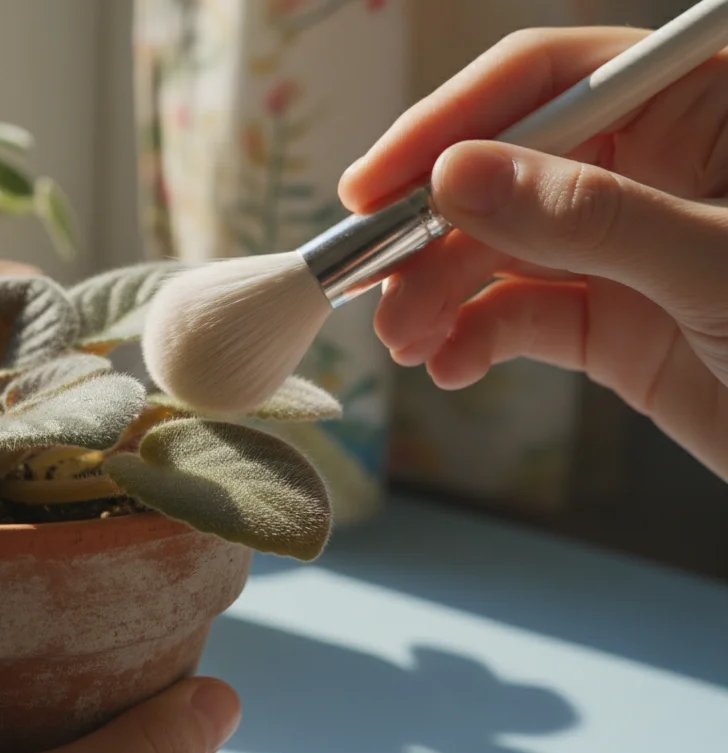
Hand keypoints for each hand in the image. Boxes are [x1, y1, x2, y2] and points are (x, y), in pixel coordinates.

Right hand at [339, 26, 727, 479]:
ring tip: (405, 341)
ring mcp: (625, 245)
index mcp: (695, 104)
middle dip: (431, 229)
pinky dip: (473, 341)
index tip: (377, 183)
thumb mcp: (715, 262)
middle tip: (368, 280)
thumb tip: (454, 176)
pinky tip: (449, 365)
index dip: (450, 123)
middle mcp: (649, 163)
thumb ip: (588, 215)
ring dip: (437, 294)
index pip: (546, 79)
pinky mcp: (612, 321)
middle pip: (502, 170)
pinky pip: (519, 316)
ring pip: (497, 249)